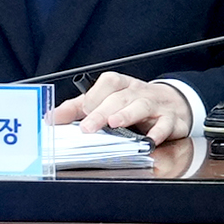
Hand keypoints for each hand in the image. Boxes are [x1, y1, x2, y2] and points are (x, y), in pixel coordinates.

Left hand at [51, 72, 192, 143]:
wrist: (173, 104)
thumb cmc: (133, 103)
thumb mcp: (105, 101)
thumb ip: (77, 109)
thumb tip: (50, 117)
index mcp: (122, 85)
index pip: (108, 84)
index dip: (93, 97)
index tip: (80, 112)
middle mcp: (139, 92)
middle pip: (120, 97)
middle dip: (103, 111)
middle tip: (88, 127)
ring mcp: (156, 105)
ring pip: (142, 105)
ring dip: (128, 114)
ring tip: (115, 123)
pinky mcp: (171, 119)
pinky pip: (166, 123)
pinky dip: (159, 132)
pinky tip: (149, 140)